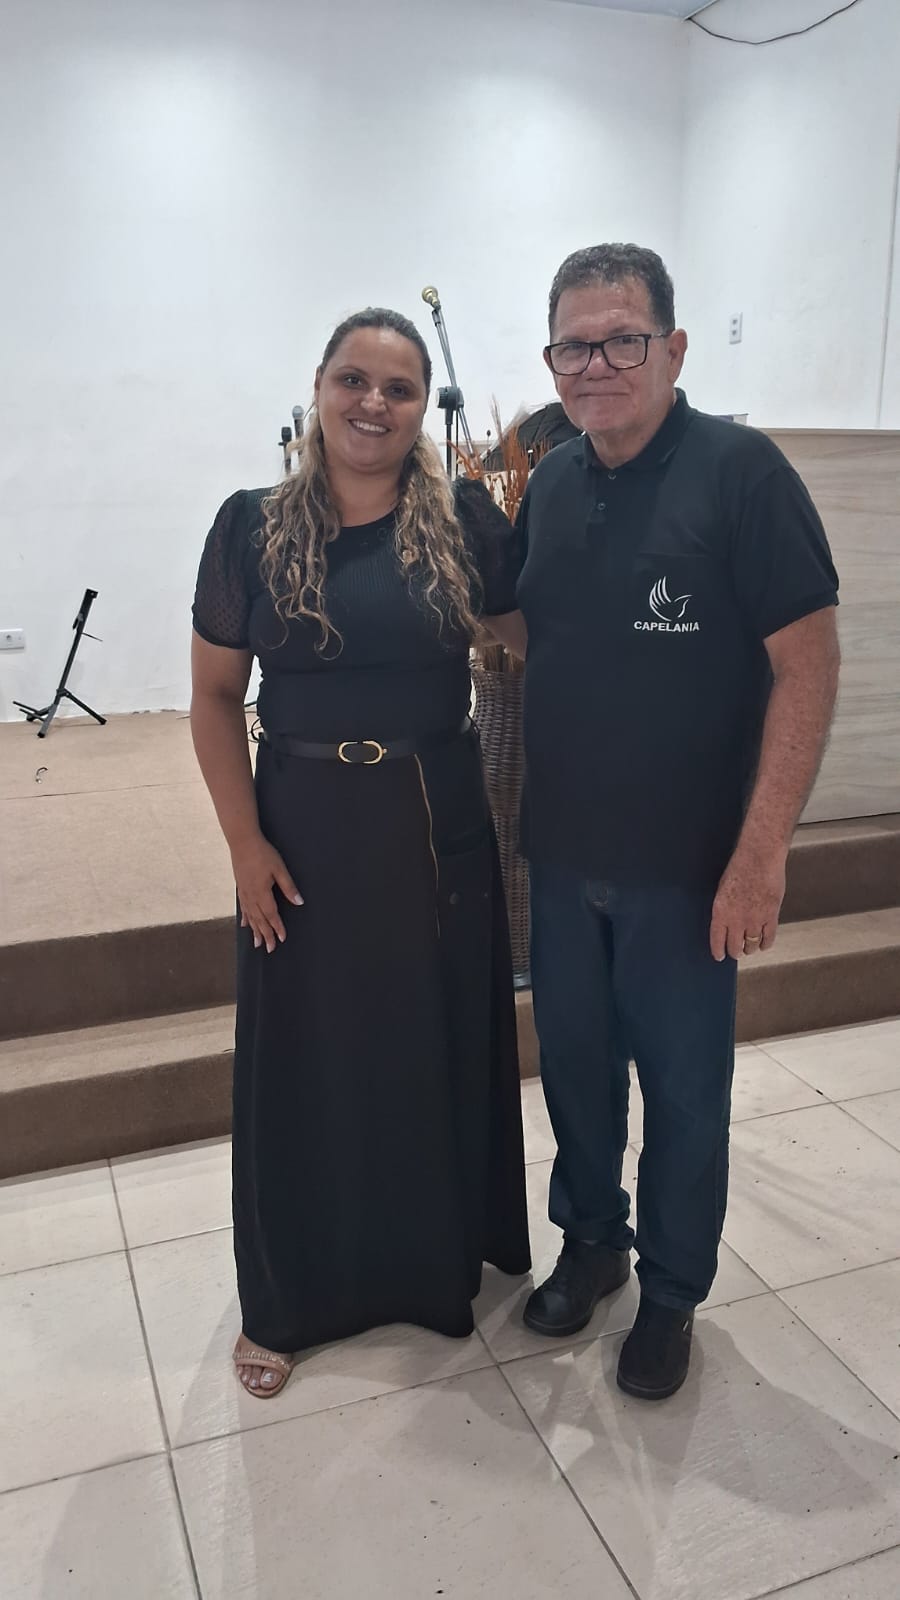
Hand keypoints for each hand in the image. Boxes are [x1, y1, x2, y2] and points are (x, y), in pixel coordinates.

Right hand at [231, 834, 302, 953]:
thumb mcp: (280, 869)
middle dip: (266, 935)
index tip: (282, 939)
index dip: (277, 927)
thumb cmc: (263, 853)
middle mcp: (251, 896)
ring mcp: (244, 893)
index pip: (271, 915)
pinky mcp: (240, 888)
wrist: (242, 841)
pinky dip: (245, 918)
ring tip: (257, 944)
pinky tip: (245, 925)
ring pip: (250, 917)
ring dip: (255, 931)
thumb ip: (289, 887)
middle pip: (259, 920)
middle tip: (271, 949)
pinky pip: (243, 908)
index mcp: (262, 892)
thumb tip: (299, 902)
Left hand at [710, 843, 786, 962]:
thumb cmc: (739, 867)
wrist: (760, 858)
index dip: (718, 951)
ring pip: (751, 945)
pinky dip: (765, 944)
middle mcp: (737, 920)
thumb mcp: (722, 889)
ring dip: (750, 948)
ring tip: (749, 948)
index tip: (720, 956)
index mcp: (720, 912)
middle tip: (736, 951)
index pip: (717, 940)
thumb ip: (725, 908)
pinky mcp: (771, 916)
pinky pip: (768, 938)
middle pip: (735, 947)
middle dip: (735, 951)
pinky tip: (763, 944)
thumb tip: (726, 922)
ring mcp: (755, 920)